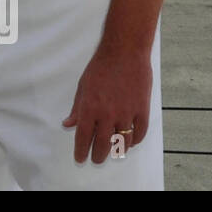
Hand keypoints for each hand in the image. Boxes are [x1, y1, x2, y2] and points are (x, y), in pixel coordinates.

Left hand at [62, 46, 152, 163]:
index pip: (83, 137)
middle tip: (96, 159)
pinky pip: (139, 133)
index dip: (81, 151)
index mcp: (89, 108)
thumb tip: (68, 124)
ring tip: (113, 152)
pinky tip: (130, 142)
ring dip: (117, 150)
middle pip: (102, 145)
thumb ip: (77, 109)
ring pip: (122, 142)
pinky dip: (134, 141)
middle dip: (98, 155)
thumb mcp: (82, 87)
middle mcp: (107, 114)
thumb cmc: (100, 68)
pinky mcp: (142, 110)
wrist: (124, 52)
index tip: (80, 159)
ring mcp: (126, 113)